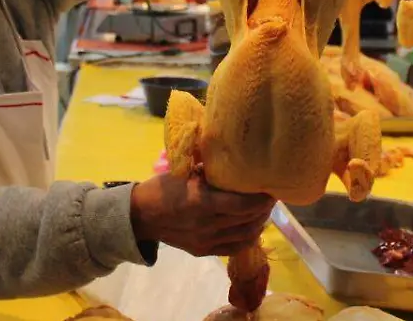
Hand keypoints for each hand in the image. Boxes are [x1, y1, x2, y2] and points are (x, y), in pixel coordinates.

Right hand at [130, 173, 274, 256]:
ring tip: (264, 210)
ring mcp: (205, 241)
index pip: (243, 204)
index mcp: (201, 202)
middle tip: (271, 196)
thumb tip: (237, 159)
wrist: (141, 216)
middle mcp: (206, 225)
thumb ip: (211, 170)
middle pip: (247, 220)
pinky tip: (253, 226)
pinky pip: (234, 248)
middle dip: (264, 208)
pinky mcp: (203, 251)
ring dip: (259, 223)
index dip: (262, 198)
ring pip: (244, 236)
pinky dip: (248, 238)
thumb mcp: (186, 172)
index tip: (271, 187)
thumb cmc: (164, 187)